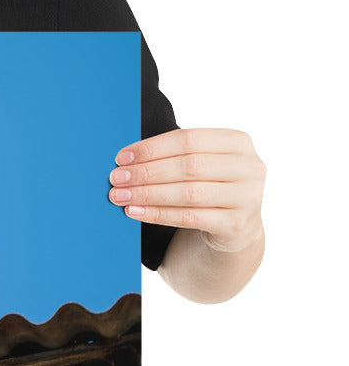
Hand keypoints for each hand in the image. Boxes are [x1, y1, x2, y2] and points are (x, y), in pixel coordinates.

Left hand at [109, 128, 265, 252]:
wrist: (235, 226)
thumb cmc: (209, 186)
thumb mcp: (202, 164)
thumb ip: (174, 155)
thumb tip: (125, 159)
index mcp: (238, 142)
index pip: (189, 139)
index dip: (152, 148)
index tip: (121, 157)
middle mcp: (250, 167)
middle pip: (188, 166)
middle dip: (146, 172)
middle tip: (116, 178)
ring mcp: (248, 197)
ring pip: (188, 193)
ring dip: (147, 194)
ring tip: (120, 196)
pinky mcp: (237, 224)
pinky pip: (189, 218)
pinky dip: (157, 214)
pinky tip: (134, 212)